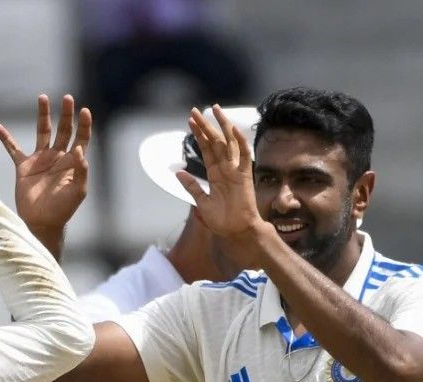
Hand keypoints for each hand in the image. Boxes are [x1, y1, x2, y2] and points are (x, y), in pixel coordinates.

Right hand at [0, 94, 90, 232]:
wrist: (42, 222)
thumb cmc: (63, 209)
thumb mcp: (78, 191)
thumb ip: (81, 171)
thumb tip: (80, 150)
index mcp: (72, 162)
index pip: (81, 138)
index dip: (83, 124)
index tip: (84, 111)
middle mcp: (58, 156)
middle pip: (64, 129)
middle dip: (66, 114)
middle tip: (68, 98)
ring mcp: (41, 159)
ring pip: (42, 131)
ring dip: (43, 115)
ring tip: (43, 97)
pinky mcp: (24, 166)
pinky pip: (13, 149)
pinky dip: (5, 138)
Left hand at [176, 105, 268, 261]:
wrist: (237, 231)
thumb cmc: (223, 220)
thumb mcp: (202, 202)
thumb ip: (192, 187)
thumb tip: (178, 173)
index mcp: (215, 174)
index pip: (206, 149)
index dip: (198, 135)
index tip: (190, 121)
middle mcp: (225, 168)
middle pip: (215, 141)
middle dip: (205, 126)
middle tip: (194, 111)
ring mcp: (235, 170)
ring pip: (228, 143)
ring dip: (221, 126)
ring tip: (214, 109)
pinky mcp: (245, 175)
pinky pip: (244, 155)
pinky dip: (239, 142)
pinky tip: (232, 129)